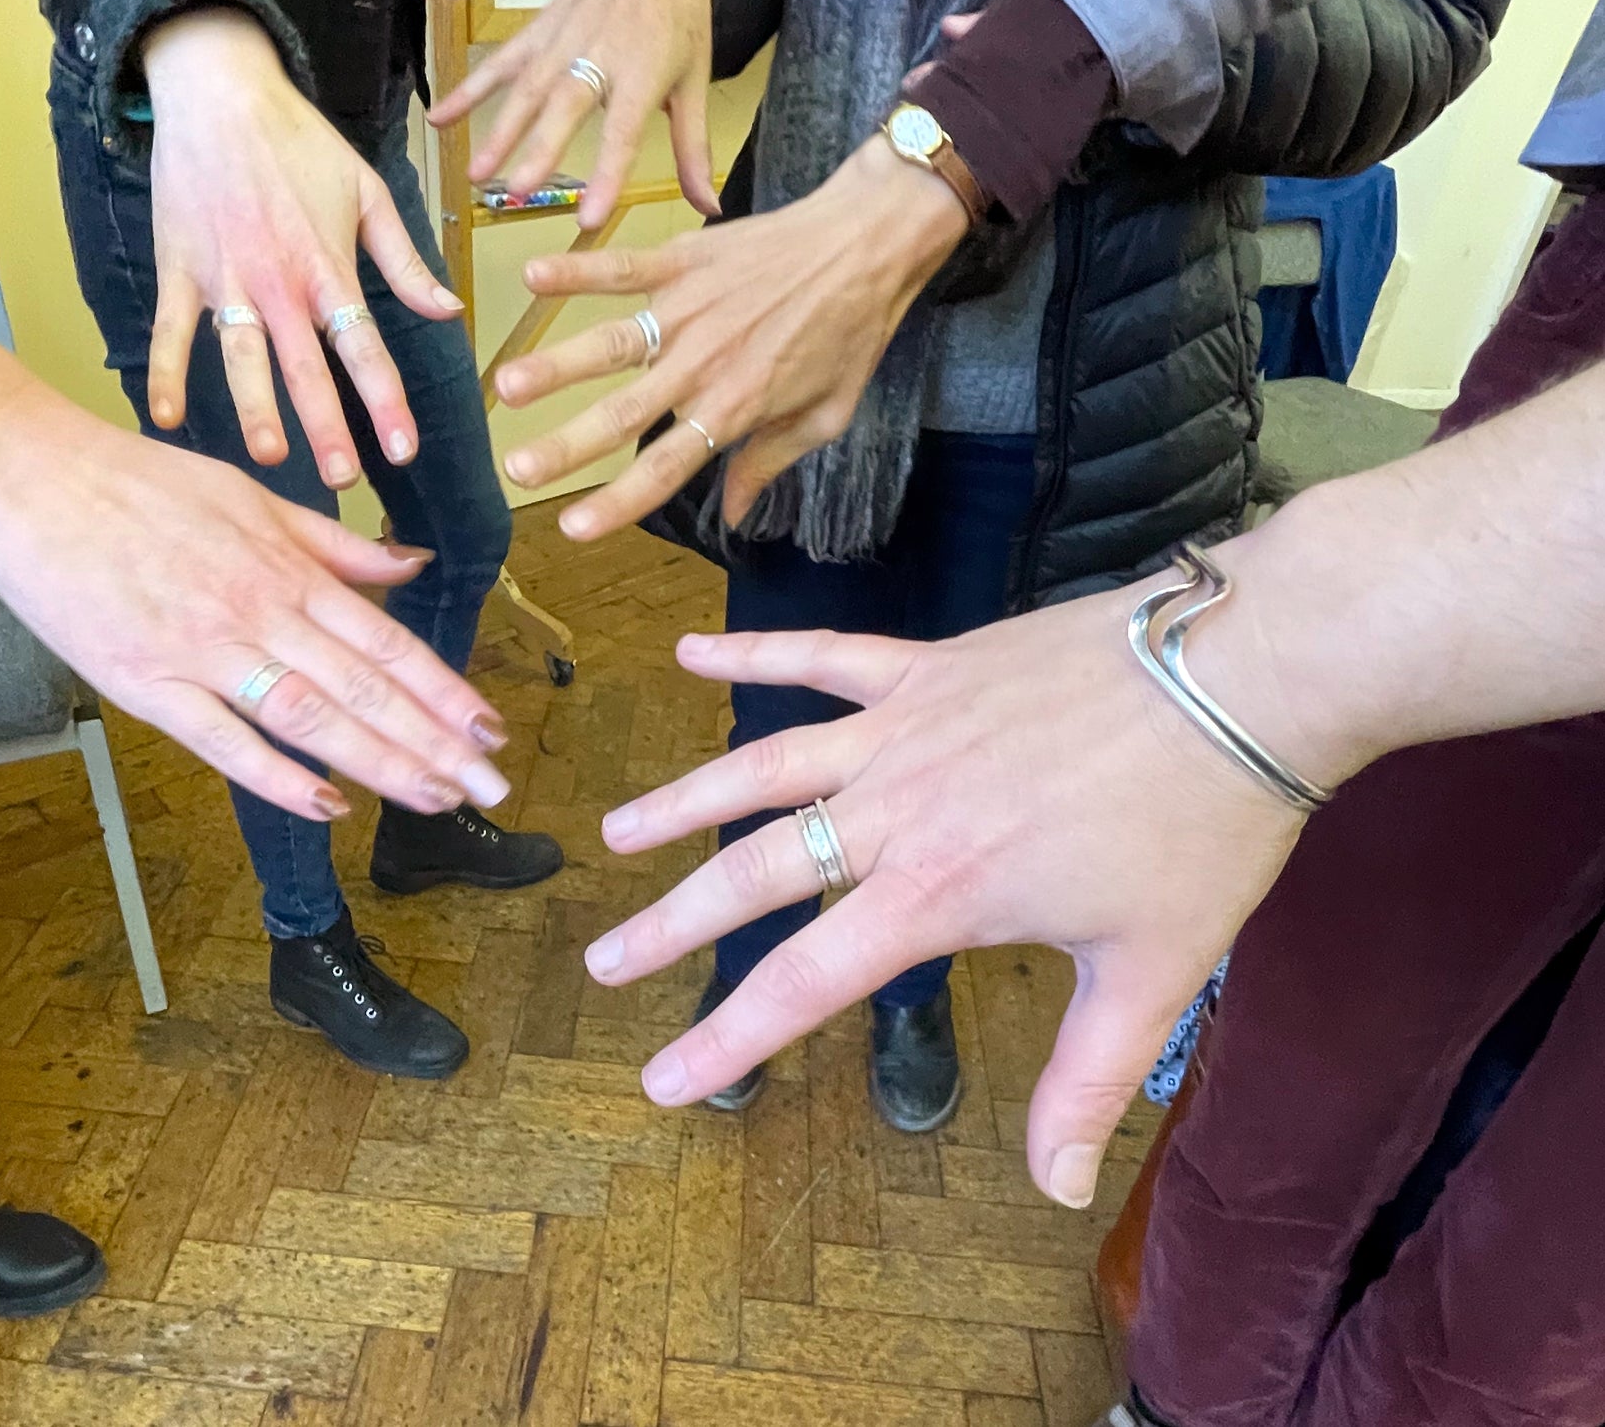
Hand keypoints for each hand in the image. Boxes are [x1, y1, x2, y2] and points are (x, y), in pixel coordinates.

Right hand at [0, 331, 510, 822]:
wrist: (34, 481)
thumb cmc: (141, 484)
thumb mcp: (254, 496)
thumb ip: (335, 545)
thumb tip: (411, 566)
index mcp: (288, 568)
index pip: (386, 643)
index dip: (444, 690)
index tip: (491, 730)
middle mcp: (259, 612)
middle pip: (364, 689)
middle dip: (435, 742)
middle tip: (492, 787)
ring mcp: (204, 652)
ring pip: (311, 718)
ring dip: (380, 762)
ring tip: (436, 799)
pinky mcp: (145, 685)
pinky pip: (224, 740)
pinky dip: (278, 776)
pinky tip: (330, 803)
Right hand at [142, 6, 463, 482]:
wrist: (219, 94)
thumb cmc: (300, 143)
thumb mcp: (368, 193)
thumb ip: (405, 261)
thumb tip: (448, 311)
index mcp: (328, 268)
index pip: (364, 348)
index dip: (386, 401)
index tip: (404, 449)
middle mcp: (279, 283)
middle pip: (307, 368)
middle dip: (327, 426)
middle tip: (344, 480)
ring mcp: (225, 279)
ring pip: (242, 357)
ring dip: (256, 409)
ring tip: (271, 458)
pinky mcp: (179, 269)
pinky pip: (172, 331)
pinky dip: (165, 372)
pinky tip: (164, 418)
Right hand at [429, 0, 719, 228]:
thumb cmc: (679, 18)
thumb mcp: (695, 81)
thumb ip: (694, 149)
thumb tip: (709, 207)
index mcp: (643, 72)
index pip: (624, 132)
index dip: (608, 175)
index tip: (590, 216)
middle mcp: (598, 55)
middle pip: (565, 107)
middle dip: (540, 149)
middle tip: (519, 191)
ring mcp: (562, 40)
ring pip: (526, 89)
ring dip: (498, 131)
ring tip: (478, 173)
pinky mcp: (538, 30)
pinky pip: (499, 62)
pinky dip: (468, 89)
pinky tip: (439, 118)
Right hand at [492, 134, 968, 541]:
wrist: (868, 243)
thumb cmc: (852, 332)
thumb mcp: (826, 415)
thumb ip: (769, 462)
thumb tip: (735, 515)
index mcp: (735, 408)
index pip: (666, 467)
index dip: (617, 502)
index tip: (571, 530)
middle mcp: (703, 364)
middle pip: (622, 414)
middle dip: (564, 446)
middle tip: (514, 470)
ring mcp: (688, 309)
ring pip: (610, 343)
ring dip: (555, 365)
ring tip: (505, 386)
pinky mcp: (684, 259)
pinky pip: (621, 267)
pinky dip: (576, 271)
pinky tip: (531, 277)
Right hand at [582, 550, 1352, 1206]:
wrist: (1235, 675)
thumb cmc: (1202, 825)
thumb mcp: (1152, 970)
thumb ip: (1089, 1080)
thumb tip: (1057, 1189)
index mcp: (939, 892)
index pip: (805, 979)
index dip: (725, 1035)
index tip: (660, 1080)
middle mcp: (895, 808)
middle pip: (756, 871)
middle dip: (672, 923)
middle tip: (603, 960)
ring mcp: (903, 726)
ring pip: (764, 765)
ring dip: (684, 800)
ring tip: (616, 829)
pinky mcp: (928, 664)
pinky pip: (823, 657)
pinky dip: (753, 650)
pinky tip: (690, 648)